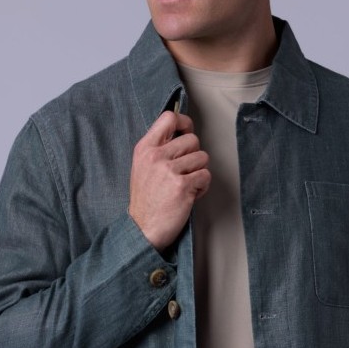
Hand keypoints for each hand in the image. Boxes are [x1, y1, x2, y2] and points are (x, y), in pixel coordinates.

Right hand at [128, 111, 210, 251]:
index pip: (169, 118)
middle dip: (194, 156)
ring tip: (186, 185)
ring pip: (202, 158)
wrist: (142, 229)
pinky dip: (202, 187)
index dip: (184, 122)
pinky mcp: (182, 185)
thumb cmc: (146, 200)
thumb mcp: (142, 167)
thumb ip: (159, 149)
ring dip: (199, 173)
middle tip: (185, 172)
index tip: (186, 132)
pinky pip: (205, 176)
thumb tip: (181, 132)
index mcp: (145, 148)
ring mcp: (169, 170)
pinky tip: (190, 195)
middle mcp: (156, 156)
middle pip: (192, 139)